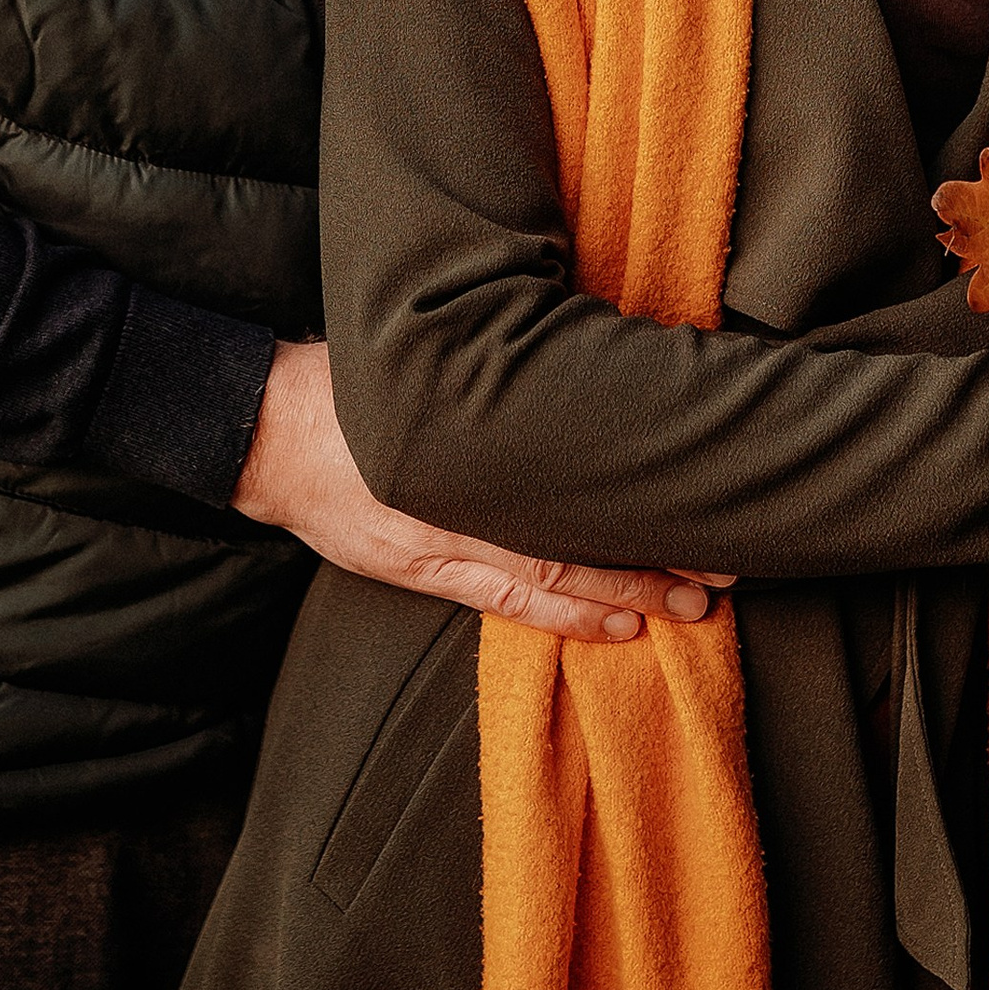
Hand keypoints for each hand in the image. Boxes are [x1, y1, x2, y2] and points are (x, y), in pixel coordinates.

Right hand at [233, 341, 732, 643]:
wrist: (267, 432)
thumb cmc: (352, 385)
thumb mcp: (426, 364)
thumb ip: (496, 379)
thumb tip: (578, 362)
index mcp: (467, 443)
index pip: (568, 482)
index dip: (636, 503)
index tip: (701, 504)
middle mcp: (460, 499)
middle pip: (574, 533)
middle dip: (650, 555)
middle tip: (720, 567)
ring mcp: (442, 542)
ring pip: (551, 579)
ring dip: (624, 596)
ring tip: (688, 606)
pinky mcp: (422, 567)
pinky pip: (507, 603)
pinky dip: (566, 617)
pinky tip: (613, 627)